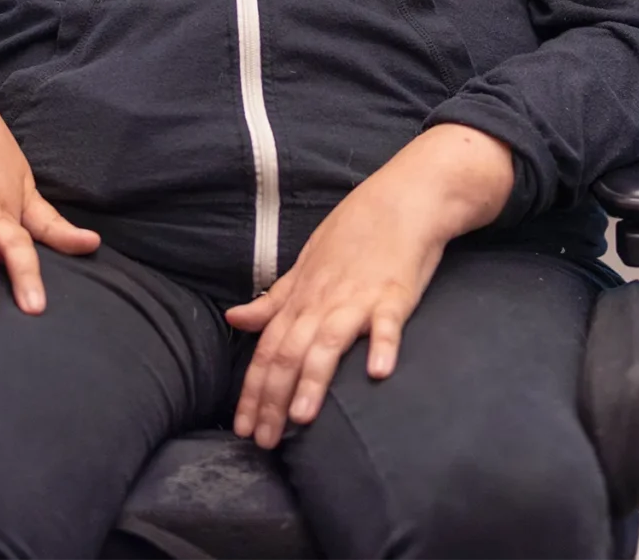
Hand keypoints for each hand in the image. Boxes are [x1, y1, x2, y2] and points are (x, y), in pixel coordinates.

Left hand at [224, 125, 513, 448]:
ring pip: (327, 342)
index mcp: (301, 297)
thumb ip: (274, 299)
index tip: (242, 427)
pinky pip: (387, 321)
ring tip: (303, 418)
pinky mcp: (395, 292)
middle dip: (274, 399)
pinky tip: (378, 371)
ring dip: (314, 380)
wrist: (405, 197)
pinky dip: (381, 344)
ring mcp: (358, 297)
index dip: (253, 389)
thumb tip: (234, 319)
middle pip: (289, 353)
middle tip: (264, 441)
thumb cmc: (356, 232)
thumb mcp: (306, 264)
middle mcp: (322, 301)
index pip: (267, 349)